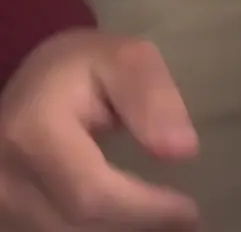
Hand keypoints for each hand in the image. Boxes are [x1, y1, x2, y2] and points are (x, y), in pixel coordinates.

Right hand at [0, 29, 197, 230]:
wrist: (27, 91)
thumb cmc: (79, 70)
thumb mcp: (122, 59)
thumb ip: (151, 97)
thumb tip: (182, 150)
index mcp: (31, 132)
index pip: (91, 191)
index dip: (143, 209)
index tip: (188, 211)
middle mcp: (7, 179)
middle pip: (79, 224)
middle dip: (137, 226)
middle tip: (184, 223)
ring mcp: (2, 207)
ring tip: (164, 224)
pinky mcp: (8, 222)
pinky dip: (100, 231)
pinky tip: (130, 224)